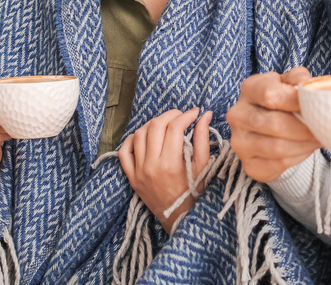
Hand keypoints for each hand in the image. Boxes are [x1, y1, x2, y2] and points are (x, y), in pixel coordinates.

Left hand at [118, 107, 211, 234]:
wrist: (179, 217)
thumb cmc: (194, 192)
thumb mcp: (203, 166)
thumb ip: (202, 139)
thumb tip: (205, 115)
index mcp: (170, 164)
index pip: (175, 128)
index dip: (186, 115)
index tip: (196, 112)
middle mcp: (151, 166)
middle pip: (155, 126)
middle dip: (171, 115)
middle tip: (182, 116)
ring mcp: (138, 171)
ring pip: (139, 134)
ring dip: (153, 124)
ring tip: (166, 124)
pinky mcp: (131, 176)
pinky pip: (124, 151)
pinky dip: (132, 139)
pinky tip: (145, 136)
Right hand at [226, 67, 320, 182]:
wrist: (267, 126)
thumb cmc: (281, 99)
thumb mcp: (289, 82)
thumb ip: (299, 78)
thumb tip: (309, 87)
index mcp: (249, 88)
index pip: (271, 95)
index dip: (298, 102)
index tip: (318, 106)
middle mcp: (238, 115)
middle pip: (275, 124)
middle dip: (306, 128)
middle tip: (326, 128)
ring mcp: (240, 142)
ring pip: (277, 147)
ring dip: (304, 144)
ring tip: (319, 138)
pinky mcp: (249, 164)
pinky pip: (278, 164)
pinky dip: (298, 157)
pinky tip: (306, 149)